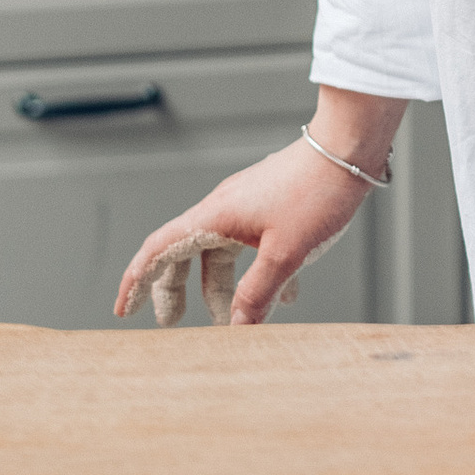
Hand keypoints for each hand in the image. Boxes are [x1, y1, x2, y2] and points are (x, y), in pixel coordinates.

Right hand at [115, 107, 389, 326]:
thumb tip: (237, 327)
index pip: (159, 249)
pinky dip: (259, 273)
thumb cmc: (316, 192)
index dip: (138, 281)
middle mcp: (225, 208)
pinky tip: (285, 296)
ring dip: (224, 287)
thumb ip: (259, 292)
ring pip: (223, 253)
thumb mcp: (285, 253)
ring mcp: (249, 205)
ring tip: (233, 321)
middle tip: (171, 322)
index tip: (124, 309)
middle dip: (177, 289)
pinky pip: (253, 246)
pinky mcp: (273, 206)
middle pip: (186, 254)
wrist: (350, 147)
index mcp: (215, 216)